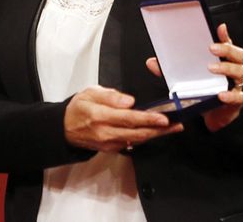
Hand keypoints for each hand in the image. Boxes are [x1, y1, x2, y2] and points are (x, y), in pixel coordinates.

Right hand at [64, 86, 182, 151]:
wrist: (65, 128)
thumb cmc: (79, 108)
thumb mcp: (89, 92)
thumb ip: (109, 95)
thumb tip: (129, 101)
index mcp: (99, 116)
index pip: (128, 118)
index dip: (147, 119)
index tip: (163, 118)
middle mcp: (105, 133)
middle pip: (137, 133)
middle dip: (159, 130)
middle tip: (177, 125)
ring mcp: (109, 143)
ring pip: (137, 140)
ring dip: (155, 134)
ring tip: (172, 128)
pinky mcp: (112, 149)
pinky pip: (132, 143)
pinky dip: (145, 137)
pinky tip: (155, 131)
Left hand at [145, 23, 242, 132]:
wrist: (212, 113)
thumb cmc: (202, 89)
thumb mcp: (186, 77)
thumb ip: (170, 69)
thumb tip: (152, 62)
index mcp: (221, 59)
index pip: (226, 43)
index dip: (224, 35)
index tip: (219, 28)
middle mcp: (232, 68)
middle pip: (237, 54)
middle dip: (226, 49)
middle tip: (211, 48)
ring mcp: (236, 84)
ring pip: (239, 72)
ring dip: (226, 68)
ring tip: (211, 68)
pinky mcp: (236, 99)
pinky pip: (238, 96)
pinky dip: (230, 95)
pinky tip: (220, 94)